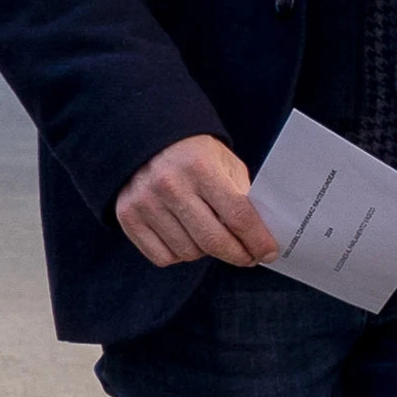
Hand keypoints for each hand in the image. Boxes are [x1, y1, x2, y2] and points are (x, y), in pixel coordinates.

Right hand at [114, 134, 276, 268]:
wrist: (147, 138)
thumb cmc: (194, 154)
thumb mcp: (224, 163)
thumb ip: (242, 196)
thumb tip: (259, 236)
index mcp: (200, 167)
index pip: (237, 215)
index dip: (257, 240)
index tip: (268, 252)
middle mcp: (170, 185)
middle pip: (213, 240)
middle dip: (238, 255)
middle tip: (248, 257)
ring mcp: (146, 202)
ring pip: (189, 252)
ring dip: (208, 253)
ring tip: (213, 239)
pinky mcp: (128, 216)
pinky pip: (163, 257)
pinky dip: (180, 255)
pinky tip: (187, 239)